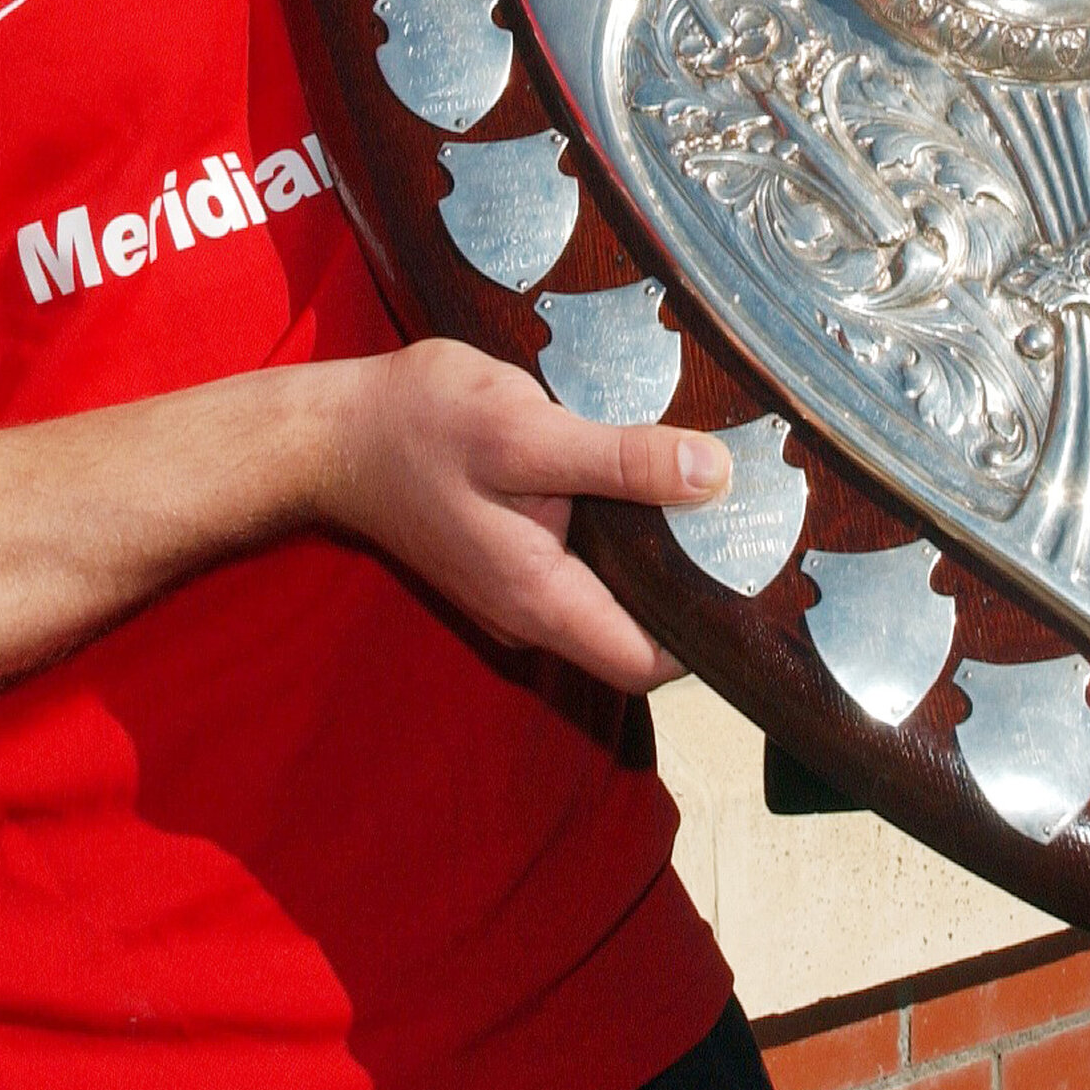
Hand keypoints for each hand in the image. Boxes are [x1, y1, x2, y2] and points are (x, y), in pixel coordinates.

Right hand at [310, 341, 728, 695]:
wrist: (333, 432)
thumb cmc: (421, 427)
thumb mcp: (528, 431)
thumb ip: (621, 461)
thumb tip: (713, 477)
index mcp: (542, 600)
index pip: (650, 662)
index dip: (709, 632)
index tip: (755, 573)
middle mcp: (532, 612)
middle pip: (637, 630)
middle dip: (693, 586)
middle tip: (751, 521)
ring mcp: (517, 589)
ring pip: (612, 594)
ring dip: (656, 553)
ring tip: (713, 493)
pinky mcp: (508, 557)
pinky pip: (582, 564)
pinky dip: (619, 532)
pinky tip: (644, 477)